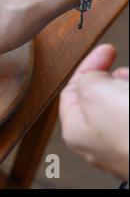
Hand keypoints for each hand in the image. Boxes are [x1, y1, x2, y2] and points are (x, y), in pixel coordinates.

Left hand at [60, 44, 128, 180]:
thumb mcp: (94, 91)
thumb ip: (86, 79)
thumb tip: (94, 77)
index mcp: (76, 131)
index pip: (72, 91)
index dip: (88, 66)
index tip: (107, 50)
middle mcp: (99, 143)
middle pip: (101, 98)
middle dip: (115, 78)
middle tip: (125, 72)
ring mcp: (124, 146)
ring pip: (123, 106)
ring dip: (128, 88)